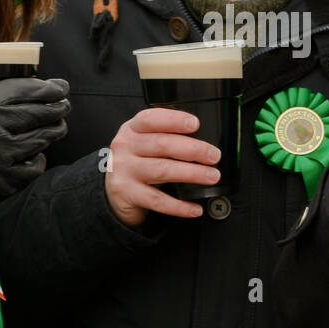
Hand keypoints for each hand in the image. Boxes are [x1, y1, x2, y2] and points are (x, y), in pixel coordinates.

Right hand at [0, 77, 70, 242]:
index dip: (50, 89)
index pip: (30, 90)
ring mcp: (4, 151)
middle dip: (58, 109)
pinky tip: (36, 158)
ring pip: (43, 138)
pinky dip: (38, 162)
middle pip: (43, 113)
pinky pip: (33, 168)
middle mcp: (0, 124)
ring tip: (56, 128)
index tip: (60, 88)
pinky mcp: (3, 176)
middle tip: (63, 107)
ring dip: (53, 132)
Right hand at [103, 107, 221, 227]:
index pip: (151, 119)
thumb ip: (166, 136)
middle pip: (162, 145)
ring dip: (192, 173)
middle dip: (193, 149)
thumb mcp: (144, 141)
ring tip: (212, 176)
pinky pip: (158, 201)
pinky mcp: (126, 193)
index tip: (195, 124)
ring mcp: (124, 170)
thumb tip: (205, 142)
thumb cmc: (138, 160)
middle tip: (214, 156)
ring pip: (163, 170)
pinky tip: (195, 208)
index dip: (174, 120)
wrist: (113, 188)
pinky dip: (179, 206)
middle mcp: (125, 147)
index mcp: (132, 129)